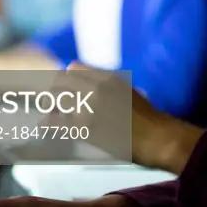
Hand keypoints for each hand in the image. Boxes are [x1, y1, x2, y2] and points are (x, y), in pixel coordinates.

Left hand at [60, 62, 203, 173]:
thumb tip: (87, 88)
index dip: (66, 79)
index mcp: (108, 77)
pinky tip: (50, 129)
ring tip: (54, 116)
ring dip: (51, 108)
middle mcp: (96, 88)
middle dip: (55, 93)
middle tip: (55, 105)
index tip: (66, 89)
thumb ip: (108, 86)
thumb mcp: (128, 91)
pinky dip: (50, 125)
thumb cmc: (147, 117)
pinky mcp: (85, 127)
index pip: (73, 68)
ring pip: (55, 100)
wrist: (156, 137)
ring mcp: (89, 107)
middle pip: (60, 82)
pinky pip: (56, 123)